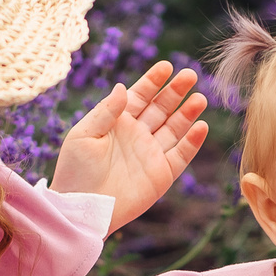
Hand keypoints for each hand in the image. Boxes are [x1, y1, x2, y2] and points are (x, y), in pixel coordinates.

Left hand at [49, 62, 209, 231]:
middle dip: (175, 91)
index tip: (167, 66)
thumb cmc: (75, 172)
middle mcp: (137, 135)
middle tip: (190, 75)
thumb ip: (105, 111)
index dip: (153, 81)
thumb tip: (122, 87)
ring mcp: (151, 154)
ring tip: (200, 98)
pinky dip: (192, 142)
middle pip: (161, 108)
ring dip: (188, 113)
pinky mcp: (161, 175)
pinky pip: (181, 155)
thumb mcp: (83, 135)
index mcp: (117, 122)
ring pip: (175, 128)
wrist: (81, 209)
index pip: (139, 96)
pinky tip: (201, 126)